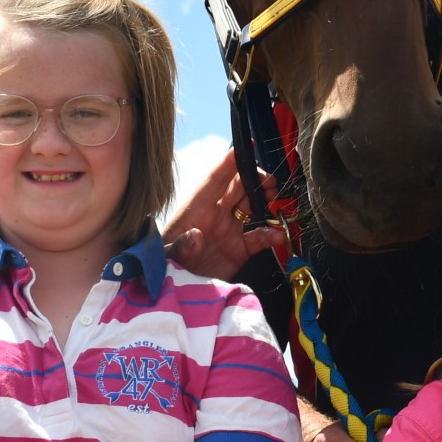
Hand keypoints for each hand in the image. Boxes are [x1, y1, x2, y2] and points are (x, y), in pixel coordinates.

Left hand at [163, 150, 279, 278]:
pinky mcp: (238, 250)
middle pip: (238, 187)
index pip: (215, 179)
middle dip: (255, 178)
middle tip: (270, 180)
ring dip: (265, 199)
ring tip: (276, 199)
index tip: (246, 146)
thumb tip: (197, 236)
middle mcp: (214, 216)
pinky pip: (258, 237)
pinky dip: (271, 234)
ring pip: (251, 205)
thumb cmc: (163, 267)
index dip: (230, 162)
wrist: (171, 294)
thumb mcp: (167, 256)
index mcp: (196, 209)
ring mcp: (228, 232)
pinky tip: (278, 234)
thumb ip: (181, 246)